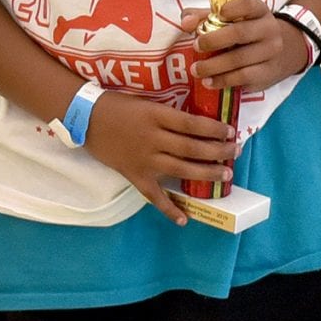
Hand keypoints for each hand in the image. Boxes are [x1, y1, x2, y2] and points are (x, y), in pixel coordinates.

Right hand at [84, 93, 238, 225]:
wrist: (85, 117)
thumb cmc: (117, 105)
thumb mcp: (147, 102)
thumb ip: (169, 114)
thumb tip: (199, 124)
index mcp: (156, 115)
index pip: (192, 124)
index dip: (214, 129)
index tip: (231, 131)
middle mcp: (152, 139)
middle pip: (191, 148)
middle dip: (217, 151)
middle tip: (235, 152)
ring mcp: (143, 159)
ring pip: (180, 170)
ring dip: (205, 174)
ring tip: (225, 175)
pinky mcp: (134, 175)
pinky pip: (153, 195)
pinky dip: (168, 209)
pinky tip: (184, 219)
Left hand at [191, 0, 311, 94]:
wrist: (281, 53)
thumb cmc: (246, 32)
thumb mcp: (230, 19)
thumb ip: (204, 16)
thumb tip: (186, 22)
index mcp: (259, 11)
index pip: (249, 5)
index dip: (234, 8)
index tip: (219, 12)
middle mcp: (269, 29)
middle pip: (241, 33)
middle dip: (214, 40)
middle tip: (196, 46)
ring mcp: (271, 53)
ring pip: (240, 59)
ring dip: (214, 66)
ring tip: (195, 69)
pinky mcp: (267, 73)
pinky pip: (243, 77)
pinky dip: (223, 80)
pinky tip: (208, 82)